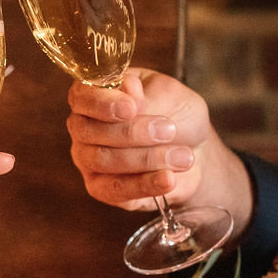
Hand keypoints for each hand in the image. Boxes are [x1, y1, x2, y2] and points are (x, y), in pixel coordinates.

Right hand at [66, 68, 253, 235]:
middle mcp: (84, 128)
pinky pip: (115, 189)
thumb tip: (127, 88)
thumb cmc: (177, 114)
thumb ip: (145, 94)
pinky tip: (168, 178)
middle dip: (131, 132)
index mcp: (94, 95)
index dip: (102, 103)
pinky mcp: (103, 189)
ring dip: (146, 158)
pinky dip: (145, 184)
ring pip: (102, 160)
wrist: (196, 149)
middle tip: (169, 129)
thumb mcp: (169, 95)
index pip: (81, 96)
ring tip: (182, 156)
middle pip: (89, 131)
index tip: (131, 107)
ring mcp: (89, 160)